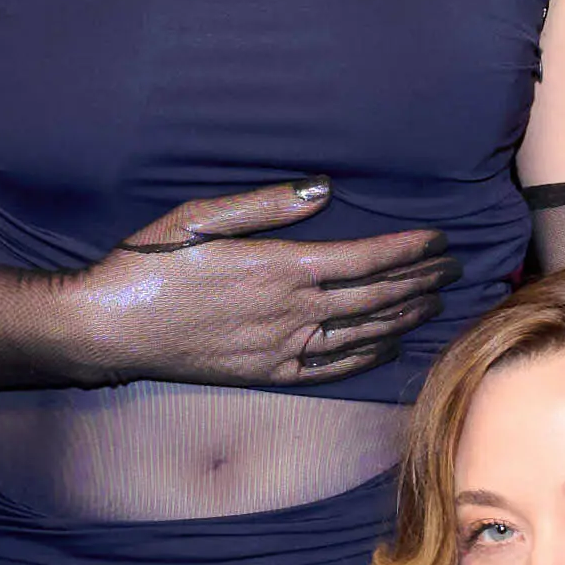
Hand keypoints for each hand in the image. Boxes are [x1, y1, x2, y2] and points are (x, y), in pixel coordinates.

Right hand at [55, 177, 441, 387]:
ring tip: (437, 299)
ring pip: (364, 333)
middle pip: (377, 296)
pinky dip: (371, 356)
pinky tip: (393, 345)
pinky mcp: (269, 375)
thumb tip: (323, 190)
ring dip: (407, 315)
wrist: (110, 328)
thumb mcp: (199, 216)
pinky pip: (334, 368)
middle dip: (422, 280)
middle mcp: (290, 312)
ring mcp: (282, 348)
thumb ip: (265, 204)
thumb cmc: (149, 264)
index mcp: (279, 267)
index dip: (410, 249)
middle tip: (454, 267)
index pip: (367, 258)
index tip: (439, 238)